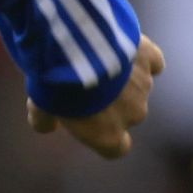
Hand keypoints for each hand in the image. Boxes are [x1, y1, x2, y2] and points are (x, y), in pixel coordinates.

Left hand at [28, 34, 164, 158]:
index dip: (104, 134)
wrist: (75, 44)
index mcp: (108, 134)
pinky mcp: (148, 57)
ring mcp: (144, 86)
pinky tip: (123, 47)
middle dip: (109, 99)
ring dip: (121, 76)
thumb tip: (44, 126)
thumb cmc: (55, 82)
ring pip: (137, 86)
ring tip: (94, 57)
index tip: (89, 121)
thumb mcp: (39, 104)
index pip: (116, 148)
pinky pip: (152, 61)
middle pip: (126, 113)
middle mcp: (133, 114)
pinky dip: (140, 56)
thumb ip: (44, 119)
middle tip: (83, 80)